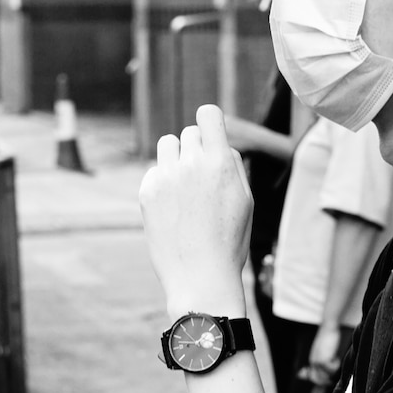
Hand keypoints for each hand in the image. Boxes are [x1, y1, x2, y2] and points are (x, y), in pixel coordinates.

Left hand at [139, 104, 252, 319]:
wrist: (200, 277)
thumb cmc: (229, 240)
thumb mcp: (245, 200)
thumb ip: (231, 165)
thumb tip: (218, 142)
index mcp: (220, 164)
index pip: (208, 114)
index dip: (210, 121)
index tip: (211, 134)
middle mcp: (191, 165)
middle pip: (190, 133)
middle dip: (197, 148)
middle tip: (203, 177)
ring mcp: (166, 178)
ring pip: (167, 144)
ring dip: (177, 157)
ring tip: (185, 185)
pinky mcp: (147, 192)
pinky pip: (155, 171)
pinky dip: (163, 182)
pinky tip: (173, 208)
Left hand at [308, 323, 341, 384]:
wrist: (329, 328)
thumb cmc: (329, 336)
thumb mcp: (325, 348)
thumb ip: (325, 357)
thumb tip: (330, 364)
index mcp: (313, 359)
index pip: (312, 376)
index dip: (320, 380)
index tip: (329, 379)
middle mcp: (313, 361)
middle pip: (317, 380)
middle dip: (326, 381)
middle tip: (335, 375)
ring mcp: (317, 361)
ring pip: (324, 376)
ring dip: (332, 372)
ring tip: (337, 362)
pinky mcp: (322, 360)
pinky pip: (330, 370)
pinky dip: (335, 366)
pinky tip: (337, 358)